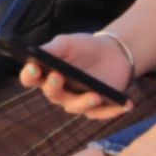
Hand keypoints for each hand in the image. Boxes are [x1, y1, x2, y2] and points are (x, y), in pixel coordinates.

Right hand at [21, 33, 135, 119]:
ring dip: (84, 102)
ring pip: (76, 107)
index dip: (29, 75)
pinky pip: (102, 113)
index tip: (34, 67)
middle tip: (58, 77)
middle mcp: (58, 92)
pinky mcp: (96, 108)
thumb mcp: (68, 43)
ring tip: (95, 95)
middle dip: (54, 87)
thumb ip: (52, 48)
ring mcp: (77, 101)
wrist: (113, 53)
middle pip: (52, 94)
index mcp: (46, 75)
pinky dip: (113, 111)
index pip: (30, 78)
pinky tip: (126, 104)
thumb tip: (38, 53)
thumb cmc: (85, 47)